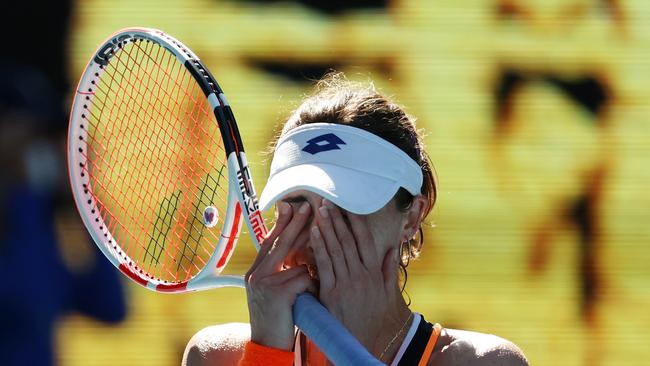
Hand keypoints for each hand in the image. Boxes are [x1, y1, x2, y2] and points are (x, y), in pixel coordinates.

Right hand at [245, 201, 315, 349]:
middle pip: (280, 242)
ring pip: (297, 262)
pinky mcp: (277, 292)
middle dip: (296, 223)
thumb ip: (280, 271)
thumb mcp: (273, 291)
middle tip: (308, 206)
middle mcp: (256, 274)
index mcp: (256, 272)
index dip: (281, 223)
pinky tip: (312, 299)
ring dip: (312, 271)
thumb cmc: (276, 318)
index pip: (270, 241)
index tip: (290, 206)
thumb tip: (298, 251)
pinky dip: (313, 286)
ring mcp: (264, 282)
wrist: (266, 345)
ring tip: (317, 279)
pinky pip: (304, 278)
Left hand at [309, 199, 400, 354]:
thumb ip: (389, 270)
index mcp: (375, 272)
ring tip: (320, 211)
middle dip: (338, 220)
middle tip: (328, 202)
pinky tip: (314, 233)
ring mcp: (346, 282)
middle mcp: (361, 274)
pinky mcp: (332, 292)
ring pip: (336, 249)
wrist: (363, 342)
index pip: (365, 241)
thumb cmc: (375, 318)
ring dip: (327, 228)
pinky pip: (325, 265)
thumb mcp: (388, 293)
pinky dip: (319, 247)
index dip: (356, 222)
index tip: (348, 207)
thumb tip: (393, 248)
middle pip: (348, 241)